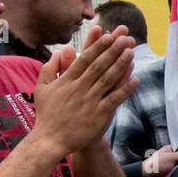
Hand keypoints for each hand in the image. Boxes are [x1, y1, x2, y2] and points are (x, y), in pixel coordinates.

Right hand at [32, 26, 137, 157]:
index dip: (96, 47)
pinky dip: (125, 89)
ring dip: (120, 65)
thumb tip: (57, 51)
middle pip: (99, 66)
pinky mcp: (98, 115)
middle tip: (125, 38)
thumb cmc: (46, 114)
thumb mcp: (42, 88)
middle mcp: (79, 89)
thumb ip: (49, 68)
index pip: (84, 59)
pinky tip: (135, 79)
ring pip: (108, 79)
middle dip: (112, 50)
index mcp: (66, 81)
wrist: (50, 141)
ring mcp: (89, 102)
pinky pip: (114, 99)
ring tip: (131, 52)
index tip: (107, 35)